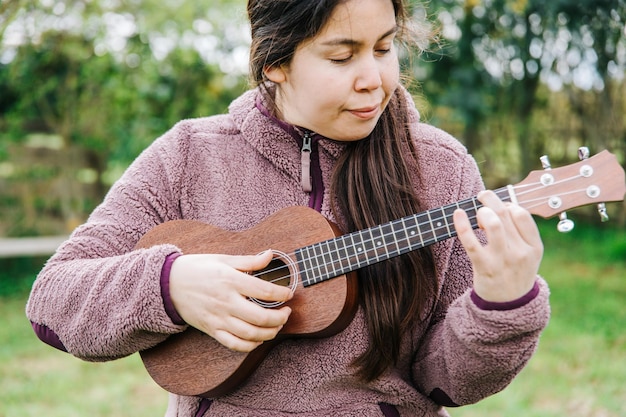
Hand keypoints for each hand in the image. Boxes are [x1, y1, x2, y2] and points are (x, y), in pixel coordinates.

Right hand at [169, 250, 292, 351]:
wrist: (168, 284)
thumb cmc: (197, 268)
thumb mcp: (223, 259)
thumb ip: (249, 260)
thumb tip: (270, 255)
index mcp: (231, 280)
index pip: (265, 291)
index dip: (282, 294)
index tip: (289, 294)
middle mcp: (226, 301)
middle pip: (261, 317)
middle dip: (280, 318)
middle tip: (286, 313)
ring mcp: (218, 318)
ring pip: (250, 334)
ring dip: (269, 333)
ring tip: (276, 326)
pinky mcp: (212, 329)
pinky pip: (234, 344)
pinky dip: (250, 345)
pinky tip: (258, 339)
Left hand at [453, 190, 542, 302]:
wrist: (509, 305)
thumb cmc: (515, 272)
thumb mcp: (528, 254)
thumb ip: (520, 232)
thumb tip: (499, 204)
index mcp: (534, 247)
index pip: (522, 214)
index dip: (507, 204)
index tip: (498, 207)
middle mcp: (521, 252)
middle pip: (506, 215)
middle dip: (491, 200)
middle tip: (482, 196)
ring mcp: (503, 260)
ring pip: (494, 224)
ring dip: (482, 211)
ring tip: (477, 211)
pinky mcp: (484, 267)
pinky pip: (472, 242)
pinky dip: (462, 225)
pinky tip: (457, 214)